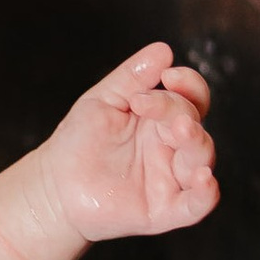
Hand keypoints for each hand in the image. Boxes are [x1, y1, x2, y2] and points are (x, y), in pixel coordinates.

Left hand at [40, 44, 217, 242]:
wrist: (54, 186)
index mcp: (161, 120)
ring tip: (180, 130)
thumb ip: (132, 77)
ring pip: (201, 160)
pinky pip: (196, 204)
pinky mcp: (165, 210)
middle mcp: (172, 148)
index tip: (169, 75)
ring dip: (196, 143)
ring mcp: (171, 179)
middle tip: (152, 107)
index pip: (191, 98)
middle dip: (181, 112)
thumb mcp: (102, 101)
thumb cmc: (79, 141)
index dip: (189, 84)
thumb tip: (163, 49)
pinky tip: (204, 179)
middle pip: (195, 125)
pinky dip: (206, 194)